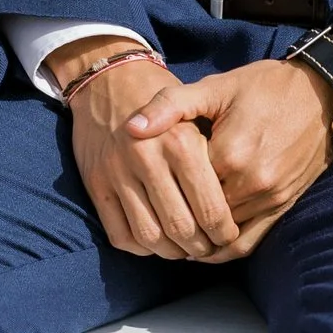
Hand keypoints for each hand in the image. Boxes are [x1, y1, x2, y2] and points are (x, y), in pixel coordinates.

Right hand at [49, 37, 235, 260]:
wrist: (108, 79)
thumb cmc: (162, 99)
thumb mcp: (195, 110)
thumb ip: (215, 153)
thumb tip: (236, 202)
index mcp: (180, 141)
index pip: (210, 207)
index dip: (223, 231)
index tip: (229, 234)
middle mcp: (147, 158)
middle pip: (181, 227)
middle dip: (200, 247)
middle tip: (209, 247)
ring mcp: (117, 173)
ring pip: (150, 236)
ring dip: (171, 253)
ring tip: (185, 250)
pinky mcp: (96, 184)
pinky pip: (120, 234)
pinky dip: (140, 248)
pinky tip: (155, 242)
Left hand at [125, 31, 332, 260]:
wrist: (321, 91)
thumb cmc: (265, 85)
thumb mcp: (215, 87)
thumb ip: (170, 106)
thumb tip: (131, 128)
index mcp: (229, 153)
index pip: (182, 187)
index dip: (160, 191)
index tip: (142, 192)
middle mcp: (251, 182)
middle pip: (200, 216)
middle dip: (176, 218)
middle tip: (152, 219)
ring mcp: (271, 197)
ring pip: (222, 234)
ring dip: (197, 237)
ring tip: (172, 232)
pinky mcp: (284, 205)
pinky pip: (250, 242)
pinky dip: (224, 249)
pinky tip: (205, 245)